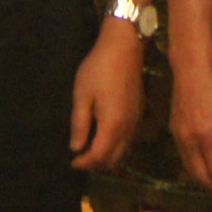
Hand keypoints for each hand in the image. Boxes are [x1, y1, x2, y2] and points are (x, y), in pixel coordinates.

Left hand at [71, 26, 143, 171]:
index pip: (99, 156)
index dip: (85, 163)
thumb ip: (80, 124)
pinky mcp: (139, 113)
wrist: (125, 47)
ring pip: (124, 151)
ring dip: (107, 156)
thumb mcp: (83, 95)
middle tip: (80, 159)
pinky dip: (116, 146)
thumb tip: (77, 148)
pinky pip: (128, 140)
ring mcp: (136, 121)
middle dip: (96, 164)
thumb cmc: (99, 68)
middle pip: (114, 159)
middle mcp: (128, 128)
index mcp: (113, 125)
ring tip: (90, 150)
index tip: (72, 163)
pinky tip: (104, 137)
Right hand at [169, 45, 211, 194]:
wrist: (192, 69)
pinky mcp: (173, 131)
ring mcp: (178, 136)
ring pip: (188, 167)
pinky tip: (202, 167)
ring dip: (201, 179)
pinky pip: (183, 157)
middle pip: (199, 174)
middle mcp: (189, 139)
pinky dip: (193, 168)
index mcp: (208, 134)